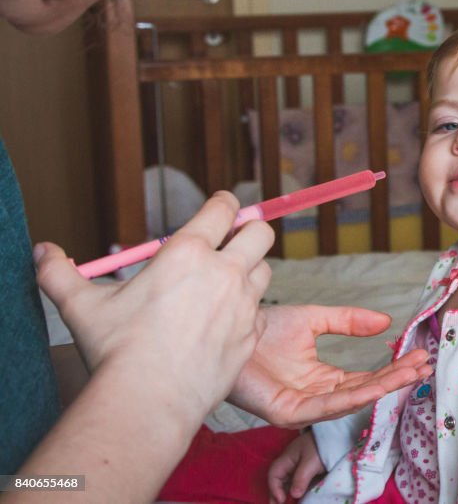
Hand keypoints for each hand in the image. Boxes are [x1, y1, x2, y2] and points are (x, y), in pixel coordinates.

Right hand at [37, 191, 273, 419]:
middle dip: (250, 231)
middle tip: (234, 242)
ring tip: (228, 283)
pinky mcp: (252, 335)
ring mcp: (244, 305)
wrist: (148, 401)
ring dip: (251, 271)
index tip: (222, 208)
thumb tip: (43, 252)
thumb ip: (61, 274)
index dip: (225, 204)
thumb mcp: (82, 306)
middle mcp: (224, 272)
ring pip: (266, 271)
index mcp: (188, 253)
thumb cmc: (117, 350)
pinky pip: (261, 313)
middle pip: (260, 233)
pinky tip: (228, 321)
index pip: (223, 209)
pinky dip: (249, 312)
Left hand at [229, 304, 431, 427]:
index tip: (420, 355)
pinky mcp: (285, 413)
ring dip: (383, 388)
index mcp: (323, 379)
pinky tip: (375, 385)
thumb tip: (386, 320)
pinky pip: (324, 408)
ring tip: (410, 374)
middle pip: (364, 392)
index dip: (393, 368)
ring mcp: (302, 408)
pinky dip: (353, 397)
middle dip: (396, 380)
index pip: (366, 378)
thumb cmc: (261, 328)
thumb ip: (348, 321)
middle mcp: (315, 396)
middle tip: (425, 366)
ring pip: (350, 402)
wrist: (227, 323)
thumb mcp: (315, 319)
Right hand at [268, 431, 323, 503]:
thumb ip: (301, 478)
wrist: (338, 437)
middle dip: (277, 494)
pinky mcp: (309, 471)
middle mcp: (291, 463)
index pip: (274, 474)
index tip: (282, 500)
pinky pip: (299, 483)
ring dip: (287, 494)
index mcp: (287, 458)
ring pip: (288, 483)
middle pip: (279, 480)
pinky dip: (297, 492)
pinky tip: (299, 499)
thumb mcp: (311, 462)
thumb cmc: (322, 446)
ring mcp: (300, 467)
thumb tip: (293, 495)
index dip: (274, 488)